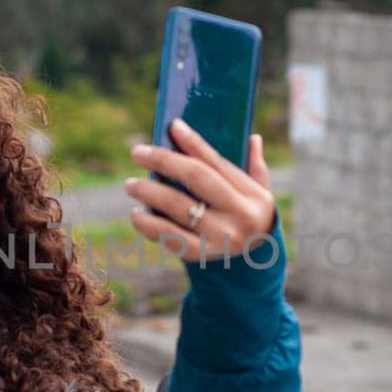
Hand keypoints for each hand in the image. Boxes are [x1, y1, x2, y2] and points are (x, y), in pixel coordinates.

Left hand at [125, 119, 275, 262]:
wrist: (253, 266)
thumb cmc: (248, 217)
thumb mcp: (261, 194)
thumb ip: (256, 166)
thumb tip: (253, 138)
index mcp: (252, 195)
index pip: (218, 162)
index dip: (194, 142)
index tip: (172, 126)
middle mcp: (238, 215)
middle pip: (196, 179)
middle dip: (165, 161)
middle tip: (137, 152)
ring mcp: (219, 237)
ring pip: (178, 208)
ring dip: (149, 193)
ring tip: (130, 185)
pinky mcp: (201, 256)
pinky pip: (169, 237)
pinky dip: (149, 225)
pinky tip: (137, 215)